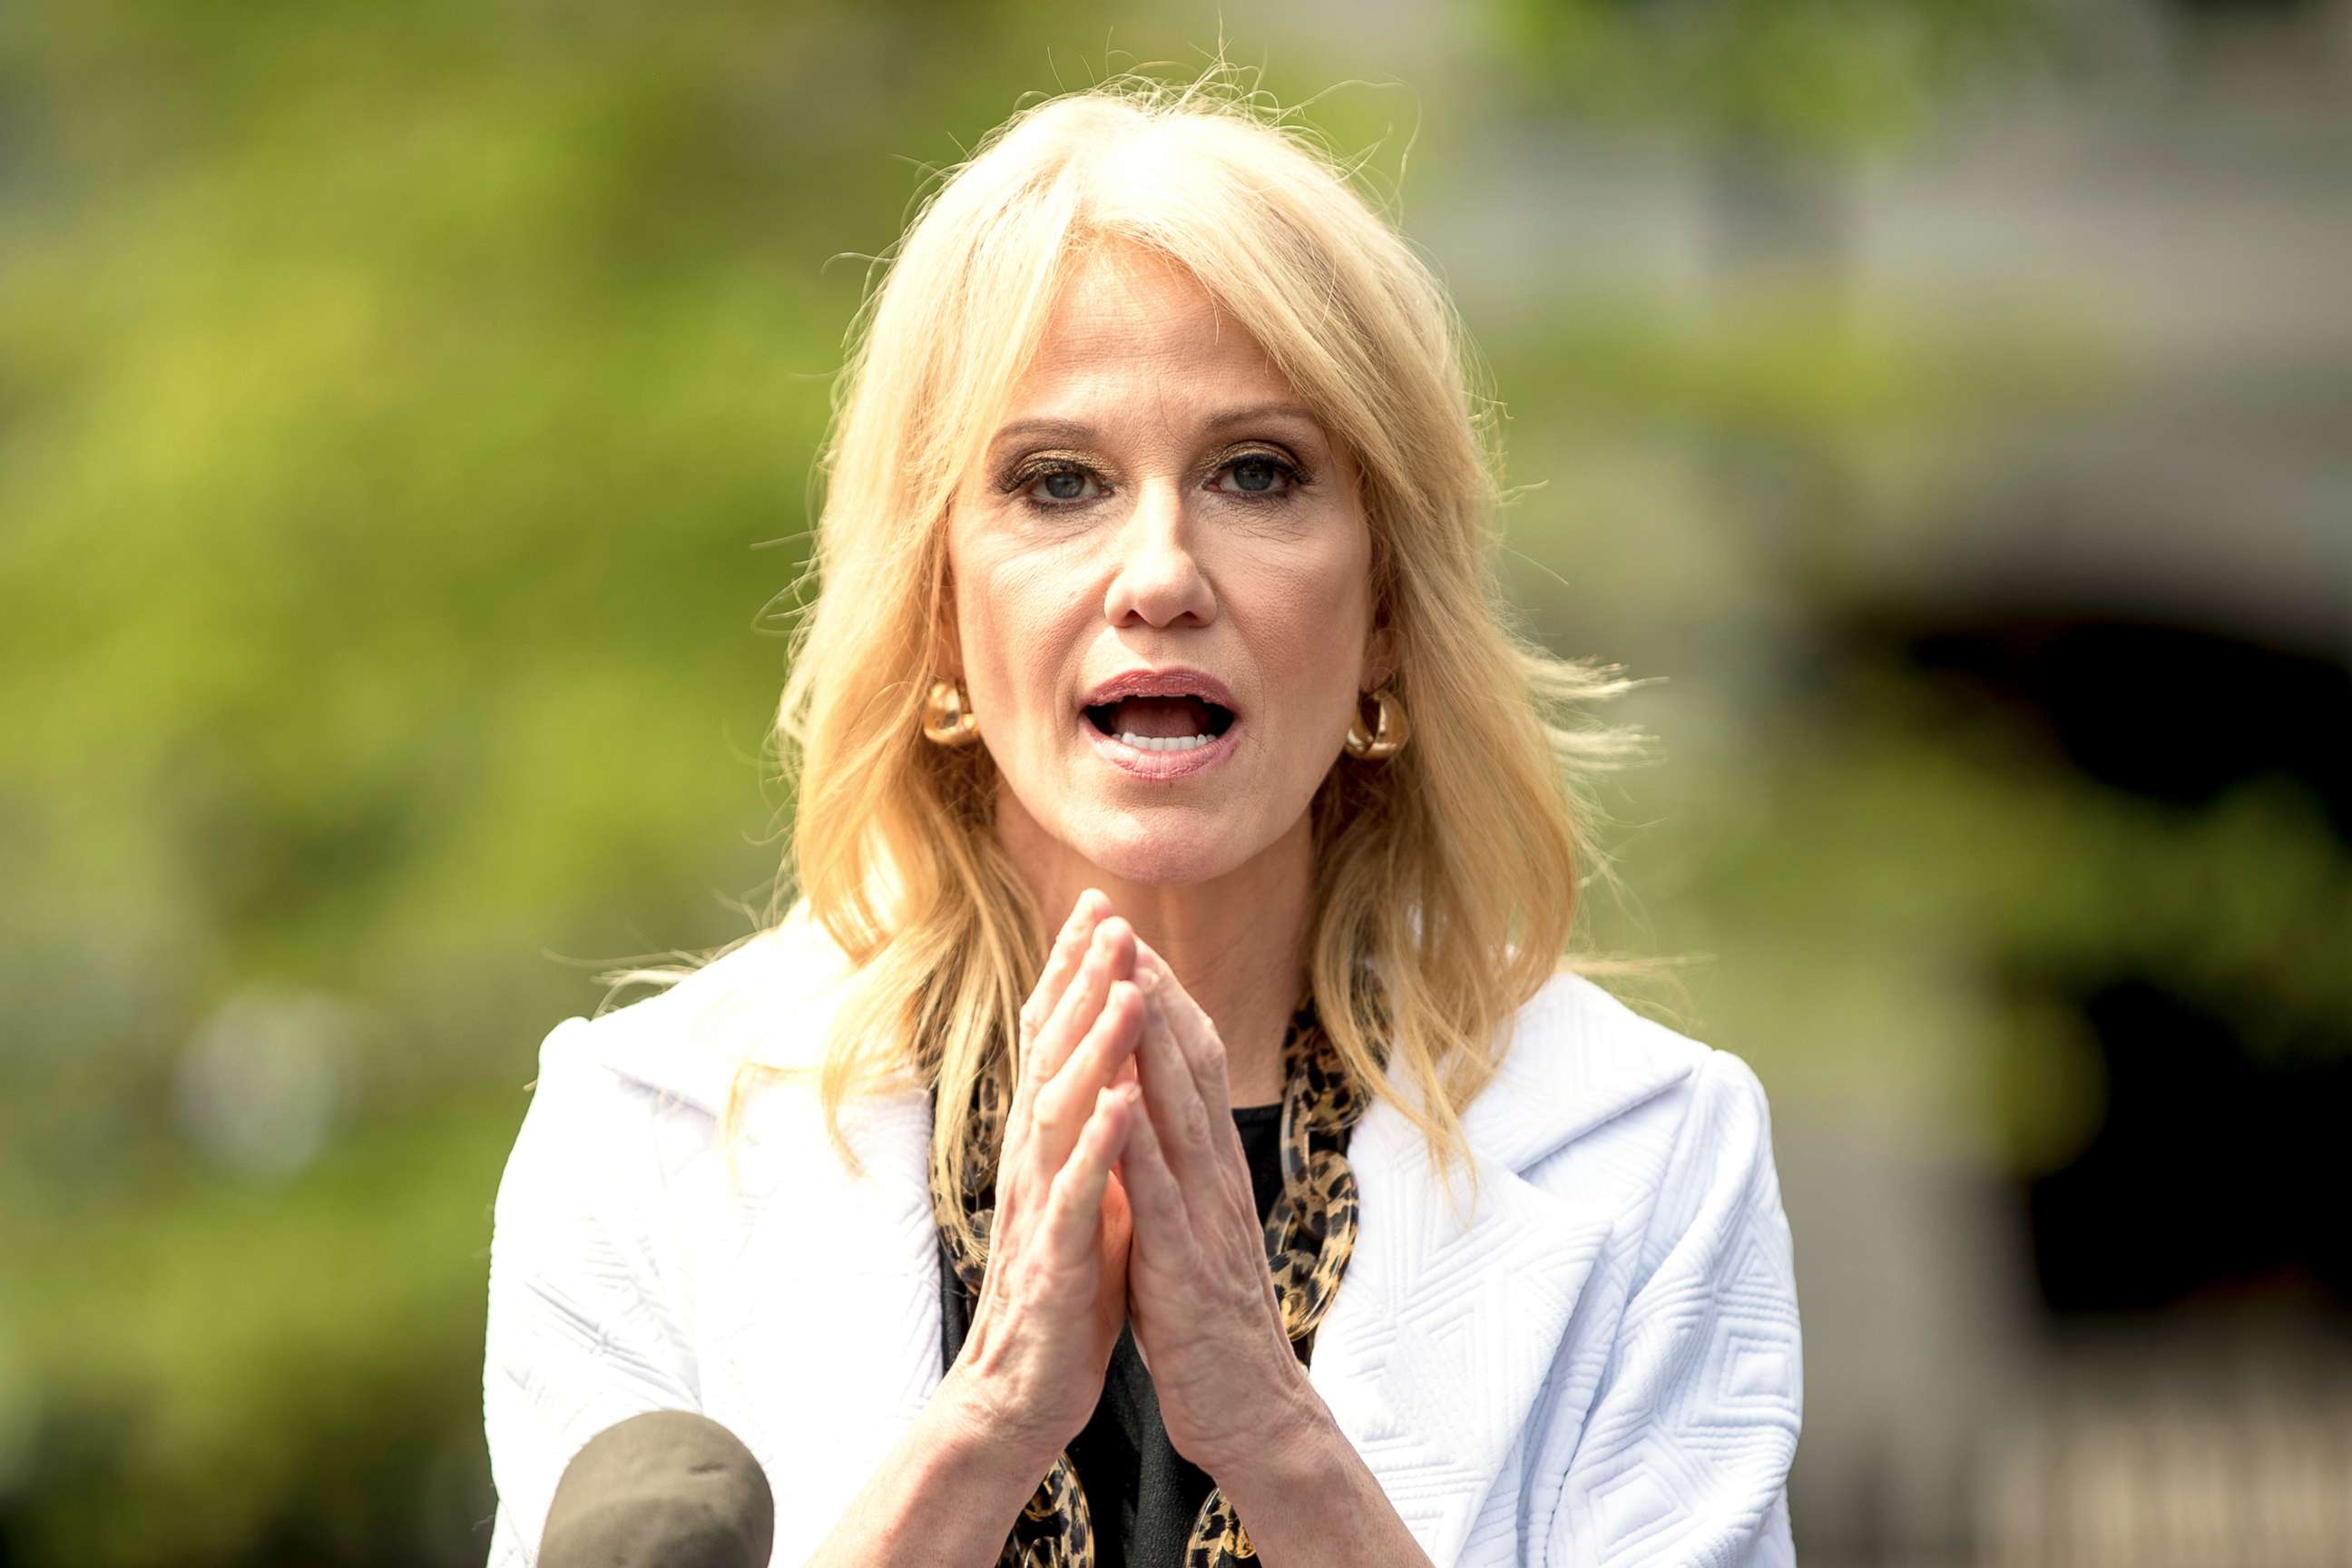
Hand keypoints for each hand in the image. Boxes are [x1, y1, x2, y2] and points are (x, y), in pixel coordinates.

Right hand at [948, 892, 1146, 1473]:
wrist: (1020, 1396)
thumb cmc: (1061, 1294)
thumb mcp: (1083, 1196)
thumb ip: (1089, 1134)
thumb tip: (1114, 1071)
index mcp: (1045, 1146)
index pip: (1055, 1042)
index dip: (1072, 974)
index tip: (1097, 907)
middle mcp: (1033, 1163)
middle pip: (1052, 1056)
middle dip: (1081, 982)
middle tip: (1107, 913)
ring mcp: (1039, 1208)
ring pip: (1062, 1111)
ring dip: (1095, 1046)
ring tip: (1125, 986)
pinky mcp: (1055, 1259)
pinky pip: (1078, 1193)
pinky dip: (1100, 1144)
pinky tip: (1124, 1101)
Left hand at [1114, 940, 1311, 1477]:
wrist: (1250, 1407)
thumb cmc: (1205, 1315)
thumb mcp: (1187, 1220)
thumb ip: (1172, 1161)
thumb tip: (1143, 1097)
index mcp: (1210, 1165)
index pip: (1189, 1061)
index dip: (1160, 994)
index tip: (1126, 934)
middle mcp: (1215, 1175)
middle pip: (1189, 1065)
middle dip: (1153, 990)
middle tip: (1122, 924)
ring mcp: (1204, 1217)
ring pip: (1178, 1113)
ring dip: (1149, 1044)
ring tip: (1123, 978)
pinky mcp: (1185, 1267)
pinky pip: (1159, 1194)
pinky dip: (1137, 1142)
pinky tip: (1115, 1097)